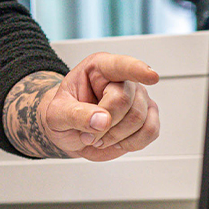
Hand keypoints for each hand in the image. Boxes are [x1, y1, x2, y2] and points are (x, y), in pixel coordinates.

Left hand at [3, 53, 160, 160]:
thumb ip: (76, 115)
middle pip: (126, 101)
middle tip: (88, 133)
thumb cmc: (64, 115)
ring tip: (99, 136)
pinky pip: (151, 131)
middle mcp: (122, 79)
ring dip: (116, 136)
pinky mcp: (147, 116)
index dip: (138, 70)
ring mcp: (138, 97)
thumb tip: (103, 120)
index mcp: (99, 68)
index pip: (121, 66)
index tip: (151, 76)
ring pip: (140, 119)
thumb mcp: (56, 115)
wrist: (70, 132)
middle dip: (106, 125)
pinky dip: (131, 143)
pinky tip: (116, 140)